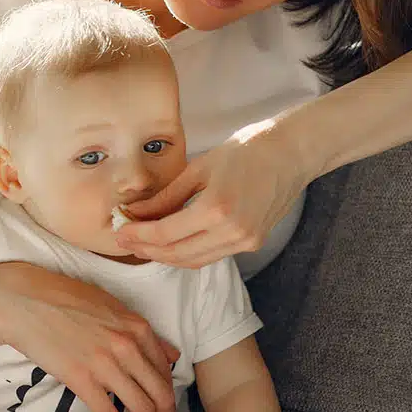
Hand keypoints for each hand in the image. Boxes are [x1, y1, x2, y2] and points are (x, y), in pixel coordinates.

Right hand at [0, 263, 181, 411]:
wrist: (25, 301)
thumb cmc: (65, 299)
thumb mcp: (112, 306)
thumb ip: (143, 333)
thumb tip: (173, 355)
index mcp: (137, 327)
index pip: (165, 371)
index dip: (168, 395)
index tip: (162, 407)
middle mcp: (128, 346)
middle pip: (161, 394)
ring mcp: (106, 364)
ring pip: (142, 409)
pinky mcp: (81, 380)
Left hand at [115, 119, 308, 268]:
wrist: (290, 154)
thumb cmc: (245, 151)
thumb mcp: (198, 168)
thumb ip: (166, 197)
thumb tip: (135, 213)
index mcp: (216, 208)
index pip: (165, 233)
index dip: (139, 236)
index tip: (120, 231)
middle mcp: (231, 231)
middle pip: (177, 254)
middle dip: (147, 249)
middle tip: (126, 240)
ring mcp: (244, 241)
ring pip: (194, 261)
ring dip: (166, 255)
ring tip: (144, 243)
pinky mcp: (252, 243)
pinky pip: (212, 255)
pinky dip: (188, 253)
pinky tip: (172, 243)